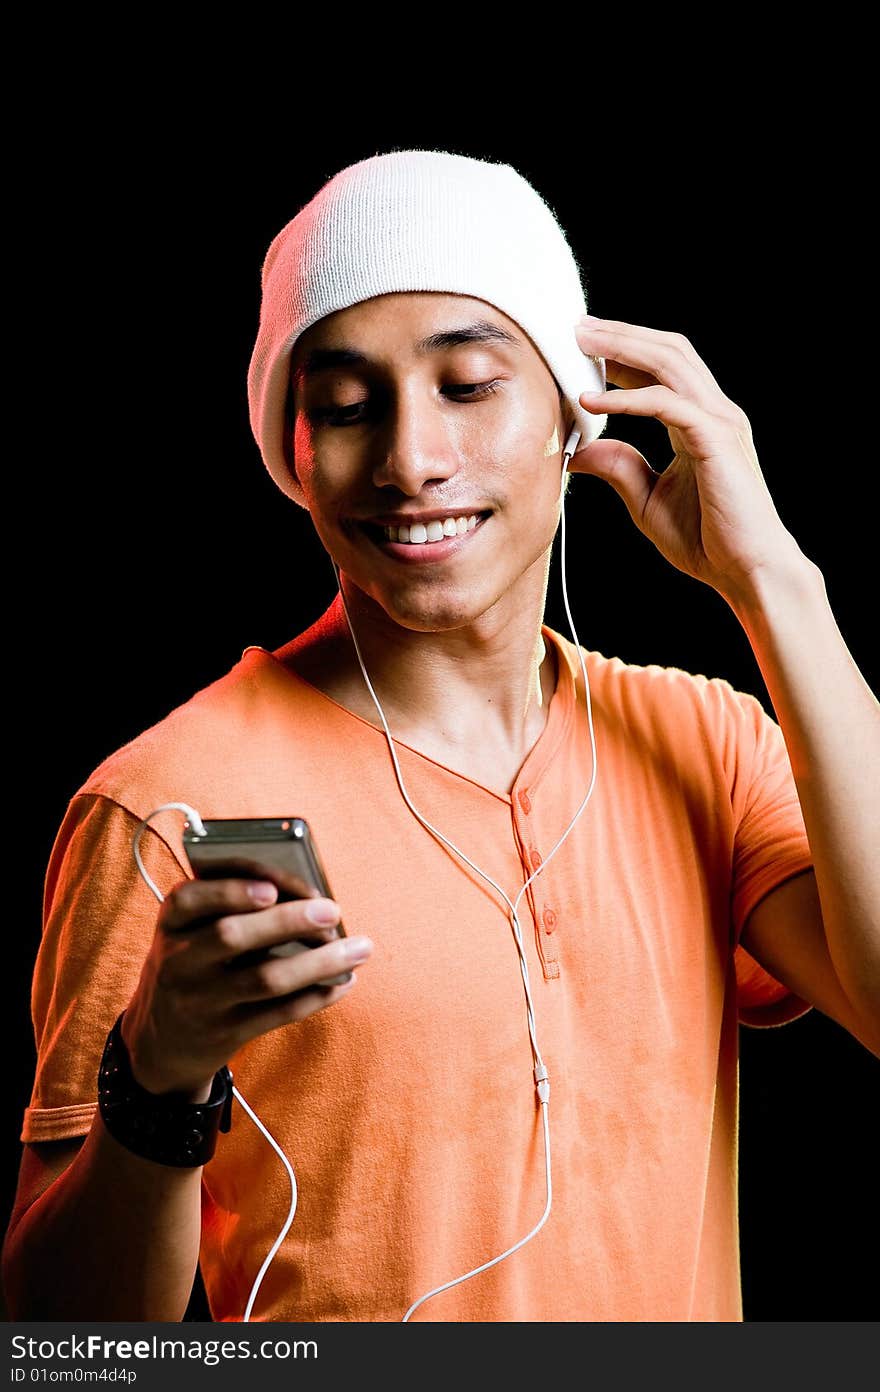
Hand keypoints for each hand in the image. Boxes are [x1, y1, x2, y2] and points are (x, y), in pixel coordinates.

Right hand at [120, 878, 372, 1099]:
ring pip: (266, 978)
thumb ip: (233, 908)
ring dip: (320, 961)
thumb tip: (307, 897)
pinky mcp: (224, 1034)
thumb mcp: (191, 931)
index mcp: (171, 923)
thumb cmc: (195, 963)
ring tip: (360, 948)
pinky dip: (316, 996)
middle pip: (232, 936)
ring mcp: (200, 1002)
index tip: (272, 888)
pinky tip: (343, 982)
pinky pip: (278, 1014)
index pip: (192, 898)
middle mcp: (179, 961)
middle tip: (332, 909)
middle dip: (287, 919)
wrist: (161, 1041)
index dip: (232, 889)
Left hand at [570, 315, 809, 602]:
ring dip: (622, 349)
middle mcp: (714, 412)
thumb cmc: (707, 540)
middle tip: (576, 328)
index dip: (624, 352)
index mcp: (701, 422)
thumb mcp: (646, 500)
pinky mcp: (716, 440)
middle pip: (668, 351)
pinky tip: (591, 403)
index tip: (582, 347)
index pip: (662, 369)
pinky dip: (627, 399)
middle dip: (621, 335)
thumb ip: (618, 468)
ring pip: (669, 364)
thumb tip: (579, 452)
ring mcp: (719, 422)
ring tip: (581, 344)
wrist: (748, 570)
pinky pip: (667, 404)